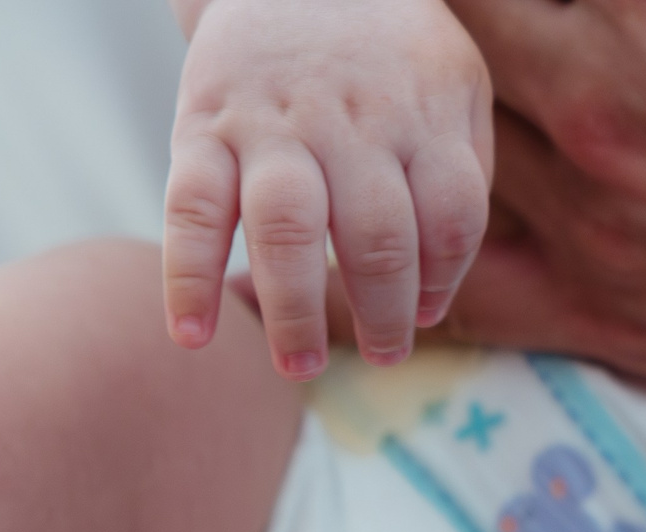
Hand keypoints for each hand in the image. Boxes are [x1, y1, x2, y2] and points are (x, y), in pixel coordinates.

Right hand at [166, 0, 492, 373]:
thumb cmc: (381, 50)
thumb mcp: (451, 83)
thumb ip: (460, 173)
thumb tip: (436, 292)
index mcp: (419, 110)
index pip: (449, 215)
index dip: (443, 277)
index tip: (425, 314)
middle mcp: (348, 119)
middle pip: (377, 234)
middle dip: (383, 313)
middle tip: (383, 357)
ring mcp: (272, 124)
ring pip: (288, 229)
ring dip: (294, 310)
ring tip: (300, 367)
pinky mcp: (202, 126)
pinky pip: (191, 207)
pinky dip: (185, 276)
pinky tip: (191, 335)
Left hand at [441, 0, 645, 480]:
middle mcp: (614, 90)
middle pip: (448, 28)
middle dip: (431, 18)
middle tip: (430, 23)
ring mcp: (609, 218)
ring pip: (443, 148)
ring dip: (419, 118)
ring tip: (392, 108)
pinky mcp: (624, 320)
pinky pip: (467, 290)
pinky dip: (417, 253)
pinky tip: (399, 233)